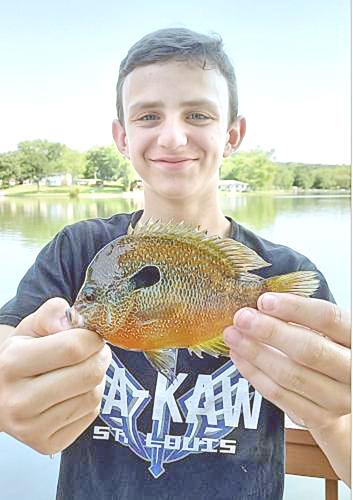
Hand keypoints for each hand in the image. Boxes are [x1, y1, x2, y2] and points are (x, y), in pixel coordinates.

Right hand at [0, 298, 111, 454]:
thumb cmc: (21, 355)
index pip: (73, 348)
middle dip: (100, 357)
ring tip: (83, 370)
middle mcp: (18, 401)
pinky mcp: (47, 444)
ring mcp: (31, 428)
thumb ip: (53, 313)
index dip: (92, 338)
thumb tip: (75, 320)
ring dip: (98, 378)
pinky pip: (91, 415)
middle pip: (88, 374)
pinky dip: (91, 399)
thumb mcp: (30, 327)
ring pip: (93, 396)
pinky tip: (77, 391)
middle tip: (96, 351)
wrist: (1, 393)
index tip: (93, 335)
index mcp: (12, 364)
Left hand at [223, 293, 350, 483]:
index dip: (294, 308)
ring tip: (233, 336)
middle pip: (309, 350)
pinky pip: (280, 396)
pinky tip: (240, 358)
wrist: (343, 395)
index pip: (328, 318)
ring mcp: (339, 399)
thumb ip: (301, 318)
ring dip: (256, 353)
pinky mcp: (321, 418)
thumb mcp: (327, 331)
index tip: (264, 301)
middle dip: (270, 332)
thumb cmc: (331, 353)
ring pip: (291, 375)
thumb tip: (261, 305)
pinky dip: (255, 375)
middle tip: (241, 318)